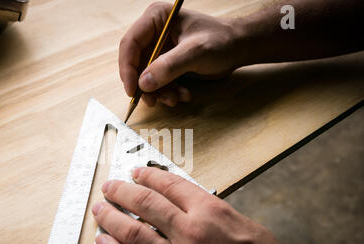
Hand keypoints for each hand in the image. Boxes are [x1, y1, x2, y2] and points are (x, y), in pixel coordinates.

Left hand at [92, 167, 312, 243]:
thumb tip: (177, 199)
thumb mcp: (239, 221)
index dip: (148, 175)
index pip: (169, 185)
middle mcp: (191, 233)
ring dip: (111, 218)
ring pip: (133, 233)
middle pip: (146, 204)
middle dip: (122, 191)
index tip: (137, 171)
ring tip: (100, 209)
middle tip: (110, 186)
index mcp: (210, 211)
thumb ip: (206, 208)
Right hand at [119, 2, 242, 106]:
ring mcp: (161, 48)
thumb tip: (143, 84)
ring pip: (147, 76)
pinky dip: (168, 91)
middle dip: (146, 84)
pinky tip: (184, 94)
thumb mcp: (195, 53)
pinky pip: (159, 81)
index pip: (130, 44)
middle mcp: (154, 32)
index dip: (128, 68)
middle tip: (153, 101)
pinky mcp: (168, 62)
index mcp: (156, 18)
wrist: (240, 48)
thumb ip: (168, 67)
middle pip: (136, 63)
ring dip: (159, 91)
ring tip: (175, 99)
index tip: (133, 90)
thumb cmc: (221, 41)